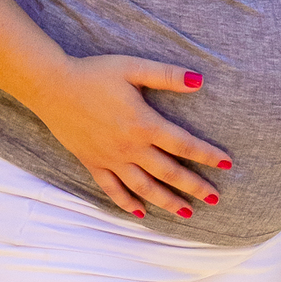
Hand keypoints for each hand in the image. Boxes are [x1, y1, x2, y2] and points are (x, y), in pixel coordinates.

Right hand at [33, 56, 232, 219]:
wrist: (52, 86)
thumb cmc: (95, 73)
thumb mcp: (134, 68)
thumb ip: (167, 76)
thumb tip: (200, 81)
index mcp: (144, 124)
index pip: (183, 145)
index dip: (207, 155)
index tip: (227, 163)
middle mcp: (129, 148)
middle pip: (169, 172)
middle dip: (194, 186)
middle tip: (215, 198)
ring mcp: (110, 159)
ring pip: (144, 188)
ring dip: (167, 202)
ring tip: (187, 213)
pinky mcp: (92, 163)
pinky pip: (113, 190)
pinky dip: (127, 204)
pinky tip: (141, 213)